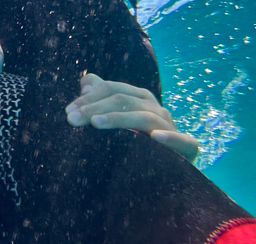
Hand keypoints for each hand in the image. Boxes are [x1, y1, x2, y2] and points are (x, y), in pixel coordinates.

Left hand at [65, 74, 198, 161]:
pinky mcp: (187, 147)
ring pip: (143, 117)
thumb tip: (86, 82)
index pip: (112, 89)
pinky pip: (183, 141)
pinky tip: (155, 138)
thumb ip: (101, 99)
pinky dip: (170, 137)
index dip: (88, 98)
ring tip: (95, 124)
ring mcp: (171, 126)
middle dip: (94, 108)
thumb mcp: (117, 120)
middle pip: (123, 100)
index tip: (68, 112)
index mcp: (140, 98)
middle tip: (71, 120)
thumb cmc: (137, 144)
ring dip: (119, 119)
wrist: (168, 172)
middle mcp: (155, 108)